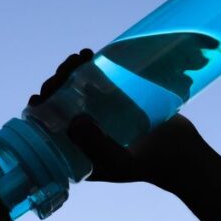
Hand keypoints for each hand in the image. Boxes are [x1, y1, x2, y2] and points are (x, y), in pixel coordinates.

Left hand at [30, 48, 215, 187]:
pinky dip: (89, 67)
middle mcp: (84, 135)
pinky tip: (88, 55)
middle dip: (56, 85)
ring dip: (70, 72)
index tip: (39, 97)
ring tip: (78, 57)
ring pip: (75, 90)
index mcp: (76, 154)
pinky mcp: (116, 102)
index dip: (39, 114)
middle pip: (60, 106)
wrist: (181, 154)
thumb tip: (73, 120)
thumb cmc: (148, 165)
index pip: (47, 132)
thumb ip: (96, 146)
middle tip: (64, 70)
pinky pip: (96, 82)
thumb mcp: (119, 162)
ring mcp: (100, 117)